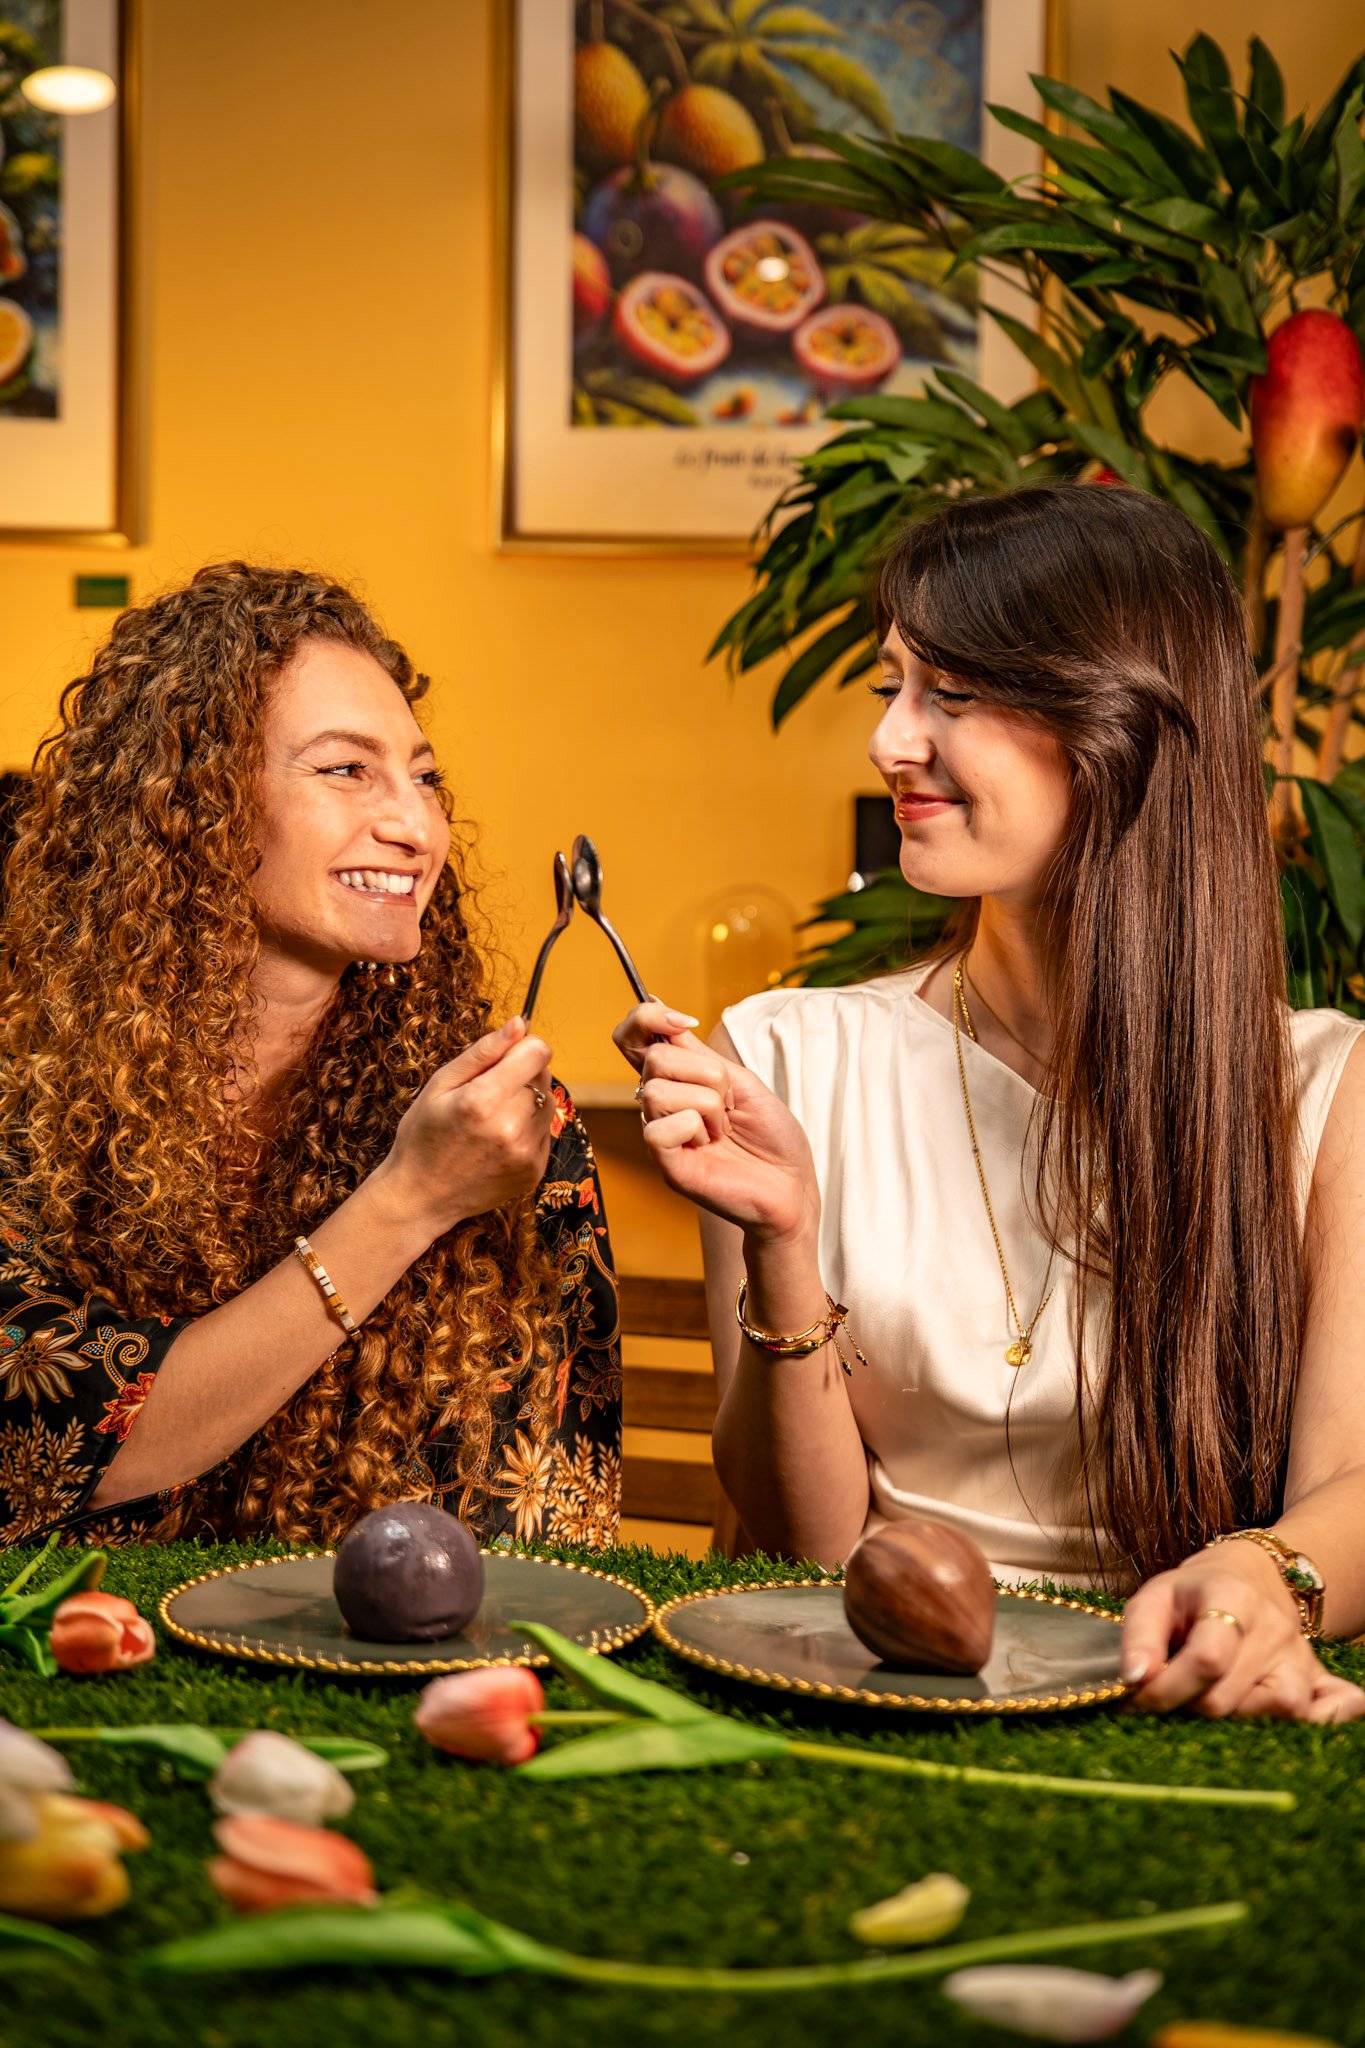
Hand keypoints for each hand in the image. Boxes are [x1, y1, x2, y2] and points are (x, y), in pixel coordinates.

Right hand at [373, 1016, 554, 1240]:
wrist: (421, 1197)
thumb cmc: (423, 1136)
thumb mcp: (440, 1085)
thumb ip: (483, 1052)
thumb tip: (519, 1024)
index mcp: (484, 1099)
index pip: (538, 1052)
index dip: (524, 1048)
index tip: (507, 1057)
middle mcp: (511, 1127)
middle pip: (544, 1075)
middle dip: (522, 1075)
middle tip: (489, 1093)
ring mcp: (526, 1152)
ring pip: (549, 1102)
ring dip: (528, 1101)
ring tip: (493, 1118)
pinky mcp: (535, 1171)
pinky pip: (545, 1132)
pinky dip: (528, 1128)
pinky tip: (499, 1140)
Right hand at [612, 999, 818, 1243]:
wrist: (793, 1185)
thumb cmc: (771, 1136)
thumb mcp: (740, 1080)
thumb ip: (697, 1052)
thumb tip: (657, 1004)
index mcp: (676, 1080)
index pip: (632, 1038)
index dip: (646, 1018)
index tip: (685, 1021)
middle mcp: (661, 1105)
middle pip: (655, 1059)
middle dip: (707, 1073)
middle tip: (730, 1104)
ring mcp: (661, 1135)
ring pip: (657, 1091)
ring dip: (707, 1104)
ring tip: (723, 1129)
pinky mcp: (666, 1165)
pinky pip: (659, 1129)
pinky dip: (694, 1128)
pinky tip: (710, 1145)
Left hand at [1120, 1544, 1364, 1721]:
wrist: (1247, 1576)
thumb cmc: (1193, 1593)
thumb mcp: (1155, 1597)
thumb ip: (1138, 1637)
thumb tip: (1134, 1679)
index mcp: (1231, 1597)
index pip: (1208, 1659)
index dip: (1169, 1687)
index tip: (1140, 1697)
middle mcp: (1274, 1628)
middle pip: (1232, 1696)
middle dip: (1190, 1706)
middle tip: (1171, 1696)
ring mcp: (1300, 1655)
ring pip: (1278, 1712)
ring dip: (1236, 1719)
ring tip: (1213, 1698)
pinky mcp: (1317, 1676)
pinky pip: (1334, 1706)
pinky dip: (1322, 1720)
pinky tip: (1294, 1723)